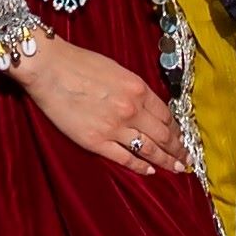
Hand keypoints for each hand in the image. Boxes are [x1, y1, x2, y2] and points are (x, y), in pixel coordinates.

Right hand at [9, 35, 188, 176]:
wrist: (49, 69)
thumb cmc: (79, 63)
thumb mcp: (117, 69)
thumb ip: (134, 89)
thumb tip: (145, 104)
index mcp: (138, 89)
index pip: (166, 115)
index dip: (177, 129)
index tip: (181, 137)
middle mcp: (132, 110)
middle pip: (163, 135)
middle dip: (177, 148)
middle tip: (185, 158)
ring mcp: (115, 128)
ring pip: (149, 149)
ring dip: (165, 161)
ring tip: (176, 168)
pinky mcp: (96, 141)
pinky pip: (125, 159)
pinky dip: (140, 167)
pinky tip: (150, 171)